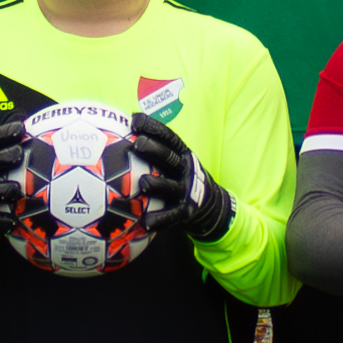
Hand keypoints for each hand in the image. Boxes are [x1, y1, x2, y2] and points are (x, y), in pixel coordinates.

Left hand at [129, 116, 236, 241]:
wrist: (213, 207)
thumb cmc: (183, 179)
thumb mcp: (177, 161)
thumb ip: (159, 151)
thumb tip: (128, 129)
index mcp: (183, 154)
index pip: (169, 137)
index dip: (153, 127)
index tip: (135, 120)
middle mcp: (186, 169)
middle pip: (170, 158)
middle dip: (154, 150)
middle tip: (138, 144)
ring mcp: (188, 190)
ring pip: (171, 186)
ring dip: (157, 184)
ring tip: (143, 183)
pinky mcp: (187, 211)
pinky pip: (173, 216)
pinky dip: (160, 219)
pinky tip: (146, 222)